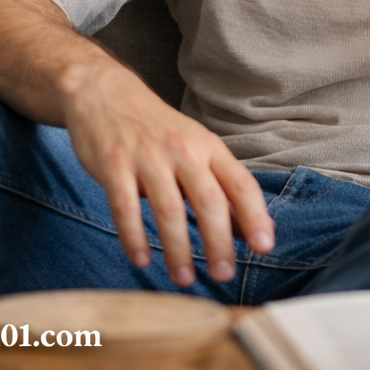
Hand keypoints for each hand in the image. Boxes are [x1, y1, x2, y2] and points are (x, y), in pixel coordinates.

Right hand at [0, 0, 274, 288]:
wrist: (105, 91)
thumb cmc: (157, 129)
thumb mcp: (195, 148)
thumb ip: (220, 186)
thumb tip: (250, 228)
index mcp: (208, 147)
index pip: (241, 183)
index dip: (256, 216)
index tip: (264, 247)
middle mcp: (183, 150)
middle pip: (210, 201)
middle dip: (219, 243)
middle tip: (224, 275)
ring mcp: (147, 157)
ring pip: (169, 210)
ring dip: (178, 250)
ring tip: (184, 278)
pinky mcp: (114, 164)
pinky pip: (125, 208)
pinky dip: (134, 238)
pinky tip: (141, 259)